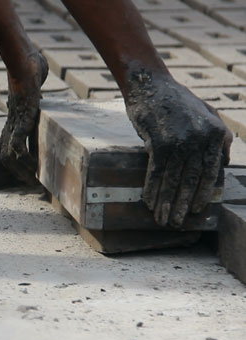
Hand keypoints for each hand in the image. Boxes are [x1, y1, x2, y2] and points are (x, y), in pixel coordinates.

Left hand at [0, 52, 47, 183]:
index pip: (9, 145)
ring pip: (10, 155)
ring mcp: (14, 122)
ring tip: (33, 181)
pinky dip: (26, 160)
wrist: (24, 59)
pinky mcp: (20, 120)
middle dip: (16, 172)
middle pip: (5, 155)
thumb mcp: (35, 82)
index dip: (16, 161)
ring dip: (21, 171)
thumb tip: (42, 76)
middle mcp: (12, 123)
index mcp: (14, 118)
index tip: (28, 172)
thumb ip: (38, 87)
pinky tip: (35, 168)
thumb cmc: (30, 66)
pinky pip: (18, 146)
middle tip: (30, 184)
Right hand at [125, 76, 231, 227]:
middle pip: (191, 181)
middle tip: (175, 222)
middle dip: (182, 205)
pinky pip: (156, 173)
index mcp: (214, 135)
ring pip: (172, 181)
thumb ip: (218, 137)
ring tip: (161, 219)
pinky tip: (148, 201)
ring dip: (165, 203)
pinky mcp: (158, 143)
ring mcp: (179, 142)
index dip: (201, 195)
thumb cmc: (177, 100)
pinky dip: (152, 189)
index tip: (194, 211)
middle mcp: (199, 140)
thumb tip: (223, 163)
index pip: (210, 173)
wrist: (151, 85)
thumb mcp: (207, 114)